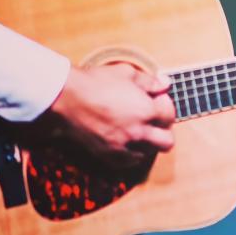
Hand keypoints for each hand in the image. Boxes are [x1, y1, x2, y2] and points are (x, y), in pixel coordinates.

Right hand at [40, 63, 174, 165]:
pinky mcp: (108, 155)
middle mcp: (138, 132)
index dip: (165, 106)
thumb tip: (165, 85)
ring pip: (149, 153)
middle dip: (164, 130)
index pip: (169, 115)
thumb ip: (150, 81)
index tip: (156, 100)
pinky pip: (129, 161)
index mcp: (146, 111)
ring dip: (148, 142)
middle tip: (153, 119)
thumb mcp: (126, 73)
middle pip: (167, 142)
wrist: (66, 99)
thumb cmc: (95, 82)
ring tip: (138, 128)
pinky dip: (131, 152)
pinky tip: (125, 139)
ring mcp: (123, 146)